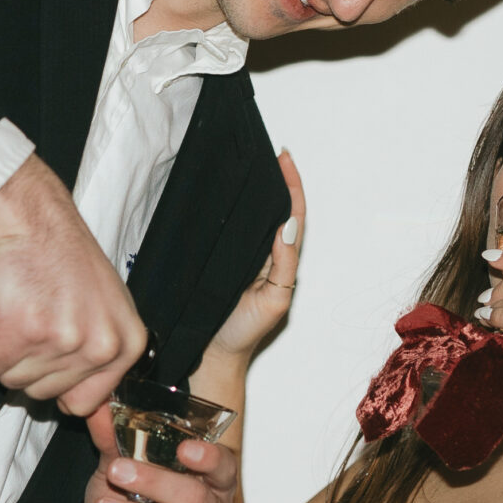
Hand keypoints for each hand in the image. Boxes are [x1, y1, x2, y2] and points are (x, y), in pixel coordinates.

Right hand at [0, 156, 146, 415]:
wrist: (33, 220)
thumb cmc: (66, 256)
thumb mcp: (107, 307)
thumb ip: (103, 357)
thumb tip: (93, 411)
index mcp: (126, 344)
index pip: (85, 403)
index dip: (59, 389)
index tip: (47, 372)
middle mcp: (99, 346)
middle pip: (45, 394)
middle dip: (28, 369)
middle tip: (28, 333)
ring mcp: (62, 340)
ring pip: (15, 380)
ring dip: (4, 358)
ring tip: (12, 324)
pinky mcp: (22, 332)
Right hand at [203, 151, 306, 366]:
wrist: (210, 354)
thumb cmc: (242, 332)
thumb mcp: (274, 301)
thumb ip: (282, 265)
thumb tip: (286, 226)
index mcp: (279, 261)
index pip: (290, 215)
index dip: (291, 186)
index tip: (284, 158)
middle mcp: (263, 254)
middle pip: (273, 209)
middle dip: (275, 178)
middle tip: (268, 149)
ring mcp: (242, 256)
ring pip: (252, 216)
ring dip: (253, 189)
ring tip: (251, 160)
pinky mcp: (219, 259)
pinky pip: (228, 228)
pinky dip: (231, 207)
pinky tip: (224, 191)